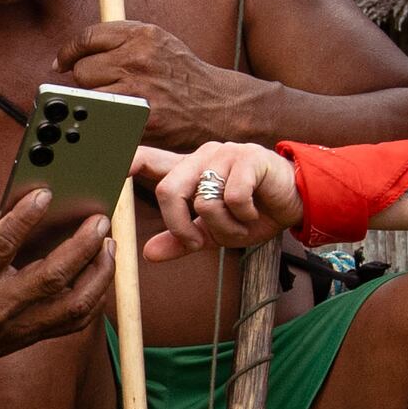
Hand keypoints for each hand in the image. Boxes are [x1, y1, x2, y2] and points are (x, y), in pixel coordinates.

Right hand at [0, 186, 111, 367]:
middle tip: (99, 219)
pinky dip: (96, 296)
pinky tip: (102, 272)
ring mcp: (19, 326)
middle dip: (82, 245)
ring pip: (73, 304)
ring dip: (99, 273)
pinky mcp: (32, 337)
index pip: (1, 247)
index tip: (45, 194)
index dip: (25, 218)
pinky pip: (75, 321)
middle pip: (51, 277)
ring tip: (109, 244)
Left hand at [53, 19, 265, 145]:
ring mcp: (138, 90)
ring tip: (114, 105)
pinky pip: (103, 120)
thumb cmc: (184, 77)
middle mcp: (138, 58)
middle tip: (103, 88)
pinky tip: (117, 121)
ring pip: (89, 97)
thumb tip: (74, 54)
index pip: (87, 38)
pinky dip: (104, 123)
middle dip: (87, 81)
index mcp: (142, 35)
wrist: (219, 106)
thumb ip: (121, 41)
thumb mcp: (159, 43)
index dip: (69, 52)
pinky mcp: (139, 119)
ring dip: (94, 104)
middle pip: (83, 69)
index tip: (61, 62)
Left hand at [135, 139, 297, 256]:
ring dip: (223, 228)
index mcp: (188, 170)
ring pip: (203, 201)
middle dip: (179, 226)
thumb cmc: (253, 212)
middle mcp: (202, 157)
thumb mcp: (213, 233)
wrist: (297, 201)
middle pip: (168, 190)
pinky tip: (255, 212)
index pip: (148, 159)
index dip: (127, 164)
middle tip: (198, 243)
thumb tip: (147, 254)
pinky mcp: (250, 159)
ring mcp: (225, 155)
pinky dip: (243, 216)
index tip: (110, 173)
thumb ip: (181, 240)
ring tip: (240, 226)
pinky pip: (232, 197)